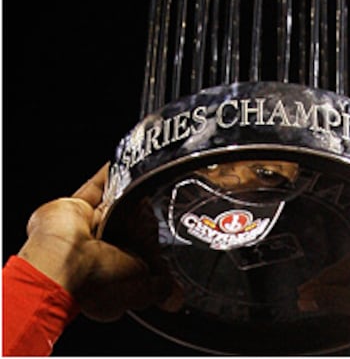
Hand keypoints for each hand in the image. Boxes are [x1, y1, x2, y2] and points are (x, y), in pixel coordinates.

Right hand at [17, 164, 176, 321]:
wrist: (62, 262)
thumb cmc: (96, 281)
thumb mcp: (141, 289)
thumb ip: (160, 288)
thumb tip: (175, 299)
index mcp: (110, 273)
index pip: (137, 256)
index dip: (152, 248)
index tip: (170, 237)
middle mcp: (96, 251)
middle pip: (127, 228)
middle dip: (143, 218)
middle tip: (164, 204)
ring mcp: (85, 228)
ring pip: (114, 206)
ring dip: (130, 195)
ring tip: (152, 181)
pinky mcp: (74, 206)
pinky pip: (97, 185)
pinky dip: (110, 172)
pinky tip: (126, 162)